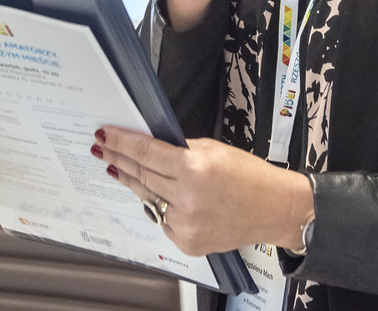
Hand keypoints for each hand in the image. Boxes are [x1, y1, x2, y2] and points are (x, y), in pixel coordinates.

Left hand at [94, 126, 311, 255]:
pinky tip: (151, 194)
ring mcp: (185, 225)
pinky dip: (157, 206)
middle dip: (119, 160)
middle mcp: (186, 199)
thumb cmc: (249, 175)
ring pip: (148, 199)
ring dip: (131, 182)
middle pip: (142, 175)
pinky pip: (162, 219)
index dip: (121, 142)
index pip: (145, 153)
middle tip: (102, 148)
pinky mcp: (188, 243)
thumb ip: (180, 149)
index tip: (104, 135)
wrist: (275, 210)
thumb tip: (150, 146)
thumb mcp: (213, 149)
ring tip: (116, 169)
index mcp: (193, 169)